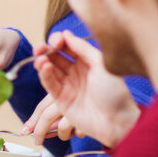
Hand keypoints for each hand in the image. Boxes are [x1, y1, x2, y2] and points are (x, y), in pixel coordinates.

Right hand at [35, 30, 138, 147]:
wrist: (117, 122)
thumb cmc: (115, 93)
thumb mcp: (101, 65)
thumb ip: (83, 48)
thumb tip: (66, 34)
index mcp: (87, 62)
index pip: (68, 46)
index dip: (59, 41)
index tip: (56, 40)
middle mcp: (76, 72)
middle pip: (55, 57)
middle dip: (46, 50)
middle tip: (40, 47)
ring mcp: (68, 85)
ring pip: (50, 70)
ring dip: (43, 62)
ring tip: (41, 58)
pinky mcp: (61, 99)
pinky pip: (49, 84)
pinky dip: (44, 75)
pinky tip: (44, 66)